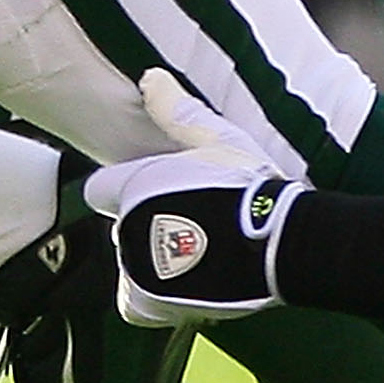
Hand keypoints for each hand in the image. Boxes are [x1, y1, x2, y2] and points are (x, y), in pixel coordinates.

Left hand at [84, 70, 301, 324]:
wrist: (281, 243)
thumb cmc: (252, 187)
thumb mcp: (218, 139)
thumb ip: (177, 112)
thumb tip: (149, 77)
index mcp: (134, 186)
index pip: (101, 189)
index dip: (125, 190)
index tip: (155, 192)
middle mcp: (127, 229)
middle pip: (121, 229)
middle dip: (145, 227)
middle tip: (190, 224)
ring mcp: (139, 269)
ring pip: (131, 266)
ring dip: (154, 264)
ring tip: (198, 255)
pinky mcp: (155, 302)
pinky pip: (134, 305)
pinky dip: (151, 299)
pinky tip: (180, 286)